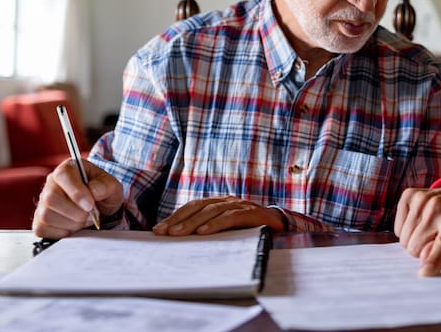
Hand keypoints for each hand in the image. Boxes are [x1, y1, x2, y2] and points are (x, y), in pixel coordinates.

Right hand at [33, 159, 122, 238]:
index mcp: (68, 168)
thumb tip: (92, 192)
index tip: (90, 205)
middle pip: (51, 198)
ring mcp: (42, 202)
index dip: (76, 192)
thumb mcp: (112, 186)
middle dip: (75, 212)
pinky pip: (42, 229)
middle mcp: (51, 183)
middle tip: (90, 215)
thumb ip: (105, 186)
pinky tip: (73, 226)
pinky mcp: (39, 220)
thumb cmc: (103, 193)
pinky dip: (62, 232)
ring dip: (71, 223)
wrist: (100, 208)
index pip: (63, 175)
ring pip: (46, 215)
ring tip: (84, 220)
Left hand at [153, 196, 285, 235]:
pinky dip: (216, 224)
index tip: (158, 229)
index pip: (192, 207)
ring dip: (193, 222)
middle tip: (163, 232)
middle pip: (198, 207)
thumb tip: (180, 240)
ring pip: (212, 211)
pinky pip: (231, 217)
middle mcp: (227, 201)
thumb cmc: (250, 229)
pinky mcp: (252, 213)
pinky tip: (204, 232)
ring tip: (178, 234)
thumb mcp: (226, 230)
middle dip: (179, 220)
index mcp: (219, 203)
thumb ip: (209, 230)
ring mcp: (240, 205)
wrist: (282, 225)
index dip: (175, 216)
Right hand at [394, 186, 440, 276]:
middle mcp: (437, 206)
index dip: (433, 260)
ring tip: (429, 231)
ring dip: (414, 241)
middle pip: (415, 247)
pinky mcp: (409, 195)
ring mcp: (421, 199)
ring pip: (404, 238)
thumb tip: (423, 257)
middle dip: (422, 251)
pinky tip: (420, 222)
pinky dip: (406, 230)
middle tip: (435, 242)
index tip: (424, 273)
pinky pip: (397, 228)